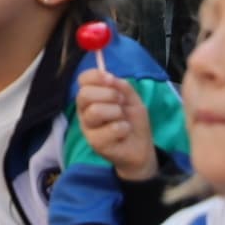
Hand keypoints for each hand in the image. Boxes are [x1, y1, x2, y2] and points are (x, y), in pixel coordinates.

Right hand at [74, 63, 156, 180]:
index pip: (83, 79)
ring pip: (95, 111)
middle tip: (121, 103)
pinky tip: (125, 132)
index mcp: (92, 97)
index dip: (95, 76)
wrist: (141, 148)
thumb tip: (109, 77)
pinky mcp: (95, 143)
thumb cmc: (133, 121)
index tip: (111, 79)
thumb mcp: (132, 99)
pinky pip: (110, 129)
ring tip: (123, 119)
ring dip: (116, 112)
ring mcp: (88, 128)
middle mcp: (85, 111)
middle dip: (109, 95)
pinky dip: (123, 128)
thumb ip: (122, 86)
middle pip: (84, 94)